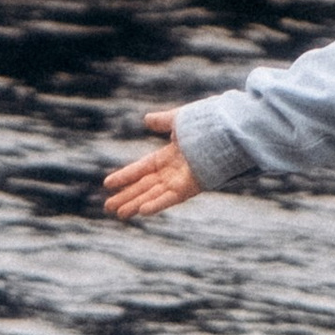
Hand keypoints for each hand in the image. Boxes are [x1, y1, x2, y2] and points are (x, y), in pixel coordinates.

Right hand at [103, 107, 200, 221]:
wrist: (227, 132)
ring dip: (135, 204)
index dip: (125, 176)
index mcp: (168, 156)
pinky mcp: (190, 188)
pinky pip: (170, 198)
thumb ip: (162, 122)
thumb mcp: (178, 121)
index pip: (141, 169)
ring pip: (152, 195)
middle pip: (143, 186)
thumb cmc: (207, 124)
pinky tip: (142, 211)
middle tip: (108, 207)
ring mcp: (180, 181)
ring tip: (118, 214)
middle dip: (126, 196)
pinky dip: (157, 204)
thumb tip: (146, 120)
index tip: (107, 184)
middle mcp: (172, 171)